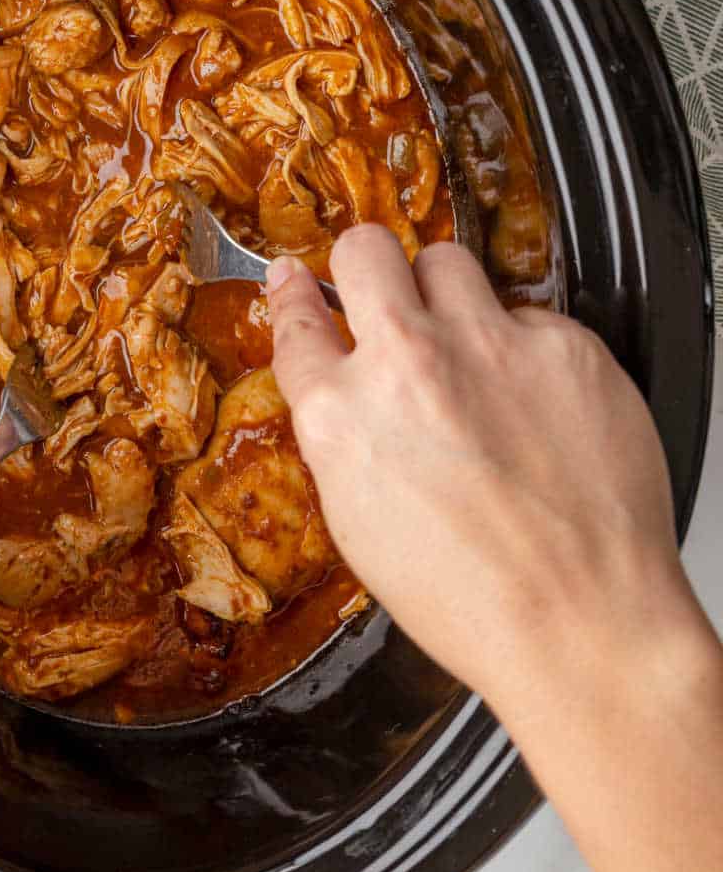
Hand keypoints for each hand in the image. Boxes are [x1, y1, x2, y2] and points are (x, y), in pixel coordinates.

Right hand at [267, 229, 688, 716]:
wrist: (580, 620)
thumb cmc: (473, 599)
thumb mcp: (360, 525)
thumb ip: (344, 438)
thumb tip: (341, 393)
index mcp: (341, 417)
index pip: (296, 323)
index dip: (292, 297)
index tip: (293, 282)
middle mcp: (407, 364)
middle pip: (365, 252)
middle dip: (365, 264)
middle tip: (381, 288)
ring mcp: (487, 345)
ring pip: (448, 261)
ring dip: (448, 295)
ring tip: (467, 344)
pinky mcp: (563, 344)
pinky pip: (531, 315)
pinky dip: (527, 348)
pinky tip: (538, 401)